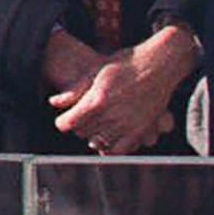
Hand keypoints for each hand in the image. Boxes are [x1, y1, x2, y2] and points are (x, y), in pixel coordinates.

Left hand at [51, 23, 198, 155]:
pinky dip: (110, 148)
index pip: (67, 123)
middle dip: (79, 125)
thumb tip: (54, 103)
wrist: (159, 64)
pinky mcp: (140, 131)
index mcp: (97, 99)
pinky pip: (119, 150)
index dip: (63, 121)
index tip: (66, 118)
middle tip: (84, 116)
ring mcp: (127, 125)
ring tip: (98, 125)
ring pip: (98, 143)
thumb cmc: (125, 64)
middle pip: (82, 133)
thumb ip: (75, 89)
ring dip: (94, 135)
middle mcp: (112, 115)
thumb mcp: (96, 71)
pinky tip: (109, 138)